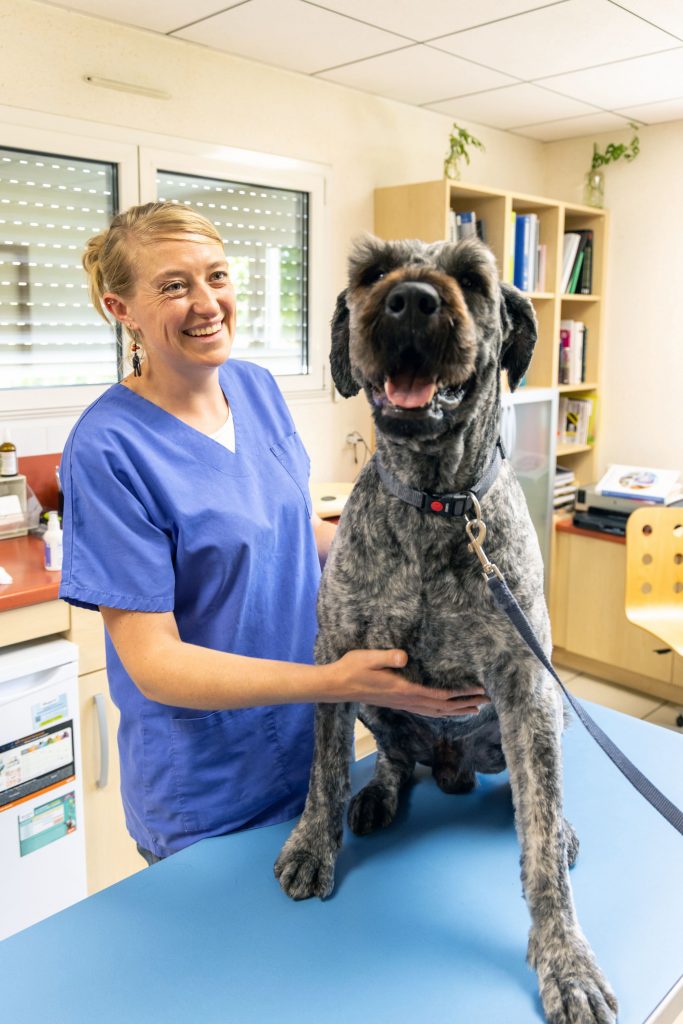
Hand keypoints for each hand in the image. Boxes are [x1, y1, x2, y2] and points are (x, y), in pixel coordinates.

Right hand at [321, 649, 489, 717]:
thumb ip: (387, 658)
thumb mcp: (367, 658)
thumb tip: (404, 657)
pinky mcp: (400, 702)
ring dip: (458, 710)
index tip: (478, 690)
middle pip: (444, 706)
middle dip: (467, 703)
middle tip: (488, 700)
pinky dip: (442, 711)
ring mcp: (404, 703)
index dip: (460, 694)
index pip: (439, 695)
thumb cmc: (352, 668)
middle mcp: (407, 700)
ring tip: (476, 708)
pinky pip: (427, 710)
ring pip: (437, 711)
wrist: (338, 685)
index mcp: (404, 689)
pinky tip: (448, 710)